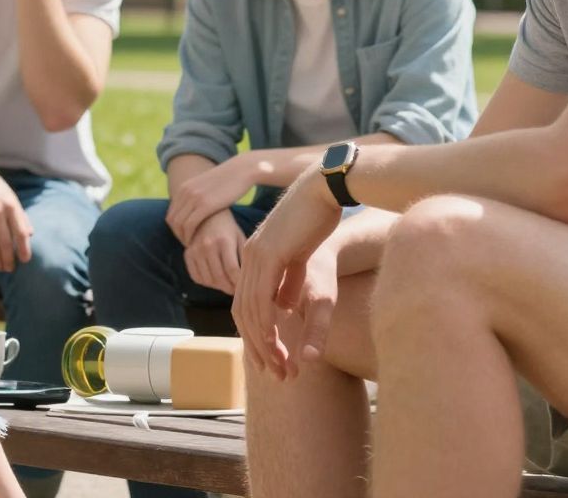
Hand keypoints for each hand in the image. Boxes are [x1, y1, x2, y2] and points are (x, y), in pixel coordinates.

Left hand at [165, 154, 247, 244]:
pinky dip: (190, 236)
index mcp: (184, 188)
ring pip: (179, 224)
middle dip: (178, 235)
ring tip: (194, 246)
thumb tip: (197, 209)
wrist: (241, 170)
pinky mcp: (204, 204)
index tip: (186, 238)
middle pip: (172, 220)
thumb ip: (199, 197)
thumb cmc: (229, 182)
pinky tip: (198, 243)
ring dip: (183, 238)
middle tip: (189, 245)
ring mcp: (193, 197)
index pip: (171, 213)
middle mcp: (185, 192)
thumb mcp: (208, 187)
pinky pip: (189, 225)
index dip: (176, 229)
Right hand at [183, 210, 246, 295]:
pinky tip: (214, 278)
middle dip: (229, 288)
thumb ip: (244, 259)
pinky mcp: (187, 254)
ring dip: (218, 287)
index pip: (232, 270)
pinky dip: (206, 282)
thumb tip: (249, 281)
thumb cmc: (228, 230)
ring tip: (226, 284)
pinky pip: (196, 277)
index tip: (244, 287)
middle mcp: (208, 245)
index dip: (238, 283)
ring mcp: (196, 250)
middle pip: (219, 278)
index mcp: (224, 241)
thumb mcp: (240, 239)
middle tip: (235, 290)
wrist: (206, 216)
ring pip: (208, 280)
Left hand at [233, 171, 342, 377]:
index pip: (246, 305)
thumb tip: (283, 307)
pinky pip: (260, 298)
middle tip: (275, 375)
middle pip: (242, 314)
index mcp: (255, 257)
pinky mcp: (267, 253)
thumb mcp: (303, 260)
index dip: (256, 336)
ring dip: (263, 344)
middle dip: (257, 348)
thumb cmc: (318, 220)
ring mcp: (254, 254)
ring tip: (281, 368)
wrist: (325, 190)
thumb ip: (290, 282)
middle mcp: (248, 257)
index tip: (272, 361)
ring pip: (249, 311)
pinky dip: (266, 326)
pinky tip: (277, 344)